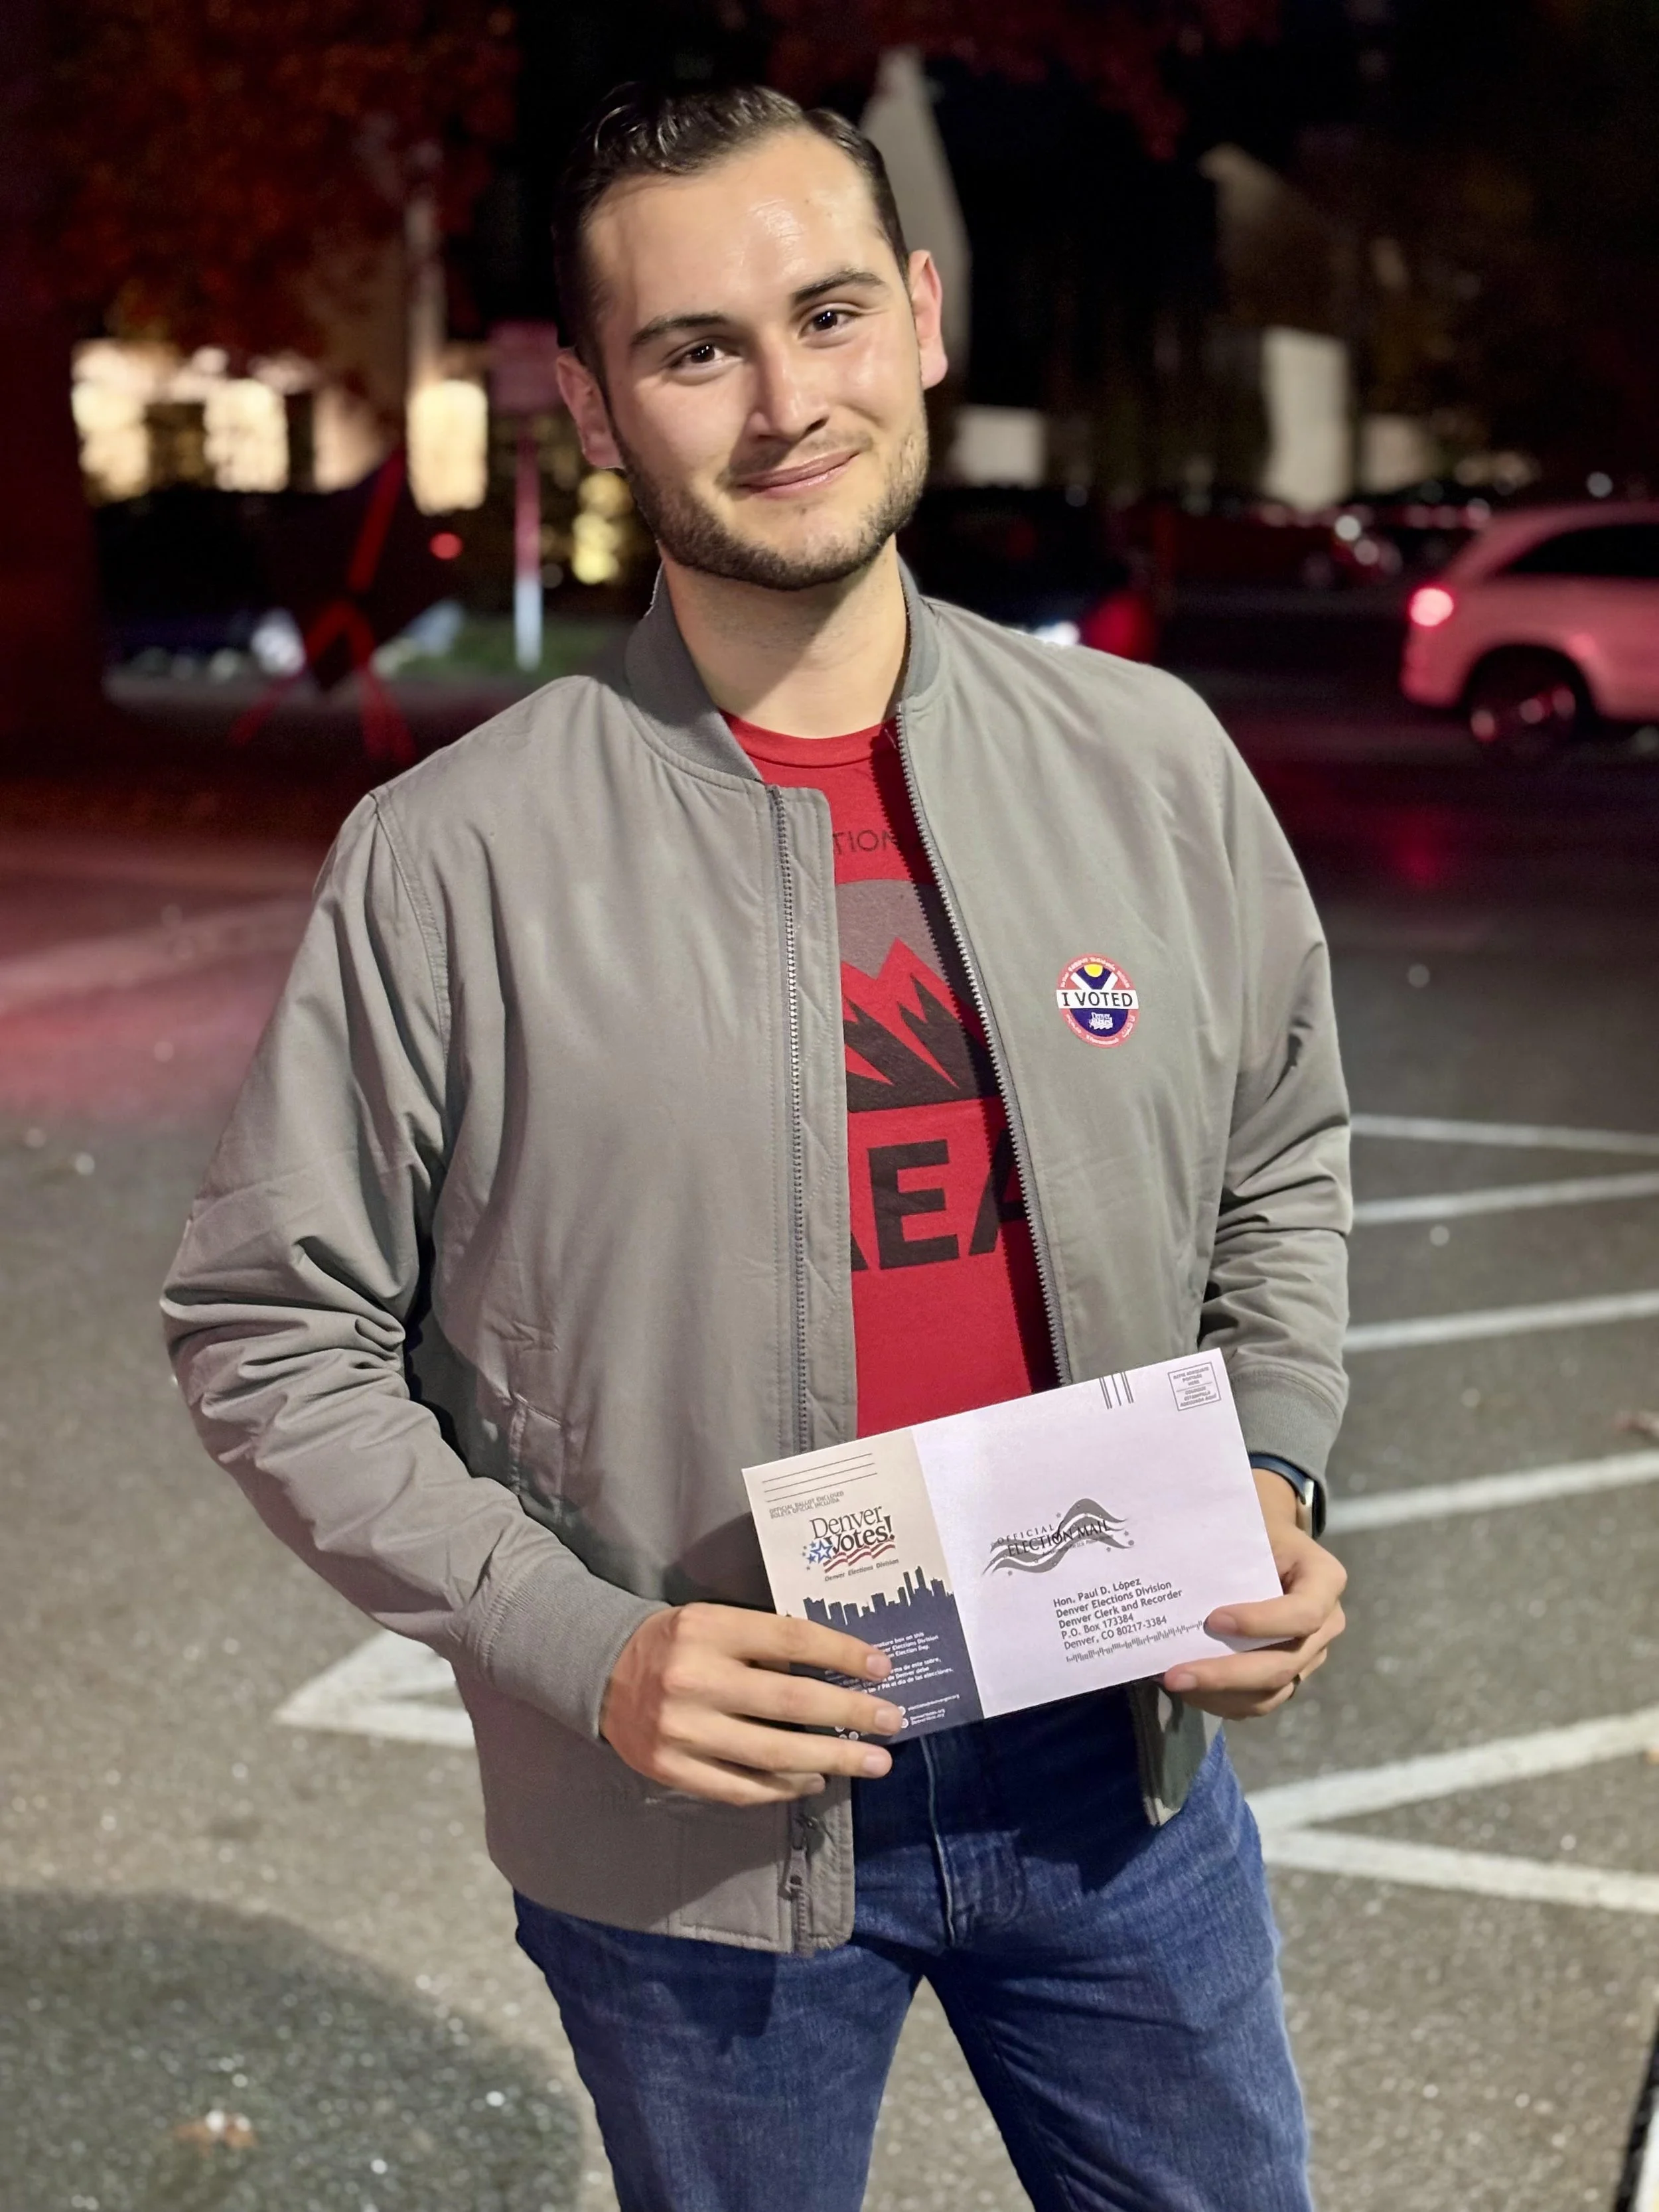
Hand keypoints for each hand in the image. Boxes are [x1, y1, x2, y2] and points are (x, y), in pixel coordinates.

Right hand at [599, 1602, 903, 1806]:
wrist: (599, 1671)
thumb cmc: (675, 1642)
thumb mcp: (714, 1621)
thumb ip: (764, 1641)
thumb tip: (838, 1668)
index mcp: (709, 1629)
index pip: (791, 1638)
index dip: (841, 1653)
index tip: (882, 1668)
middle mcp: (695, 1679)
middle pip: (790, 1701)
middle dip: (850, 1713)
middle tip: (892, 1722)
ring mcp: (681, 1730)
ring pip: (772, 1753)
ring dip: (830, 1758)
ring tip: (871, 1760)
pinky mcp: (671, 1769)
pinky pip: (741, 1787)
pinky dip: (784, 1787)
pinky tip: (814, 1779)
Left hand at [1160, 1469, 1346, 1718]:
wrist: (1269, 1543)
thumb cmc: (1255, 1529)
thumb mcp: (1250, 1522)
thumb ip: (1226, 1537)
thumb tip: (1169, 1548)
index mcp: (1324, 1580)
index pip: (1303, 1613)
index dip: (1262, 1622)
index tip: (1212, 1619)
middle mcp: (1326, 1624)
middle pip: (1283, 1664)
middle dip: (1226, 1674)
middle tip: (1175, 1675)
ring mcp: (1309, 1655)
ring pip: (1271, 1692)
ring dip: (1219, 1695)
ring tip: (1174, 1682)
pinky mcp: (1289, 1675)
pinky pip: (1259, 1702)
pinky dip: (1222, 1701)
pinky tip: (1187, 1688)